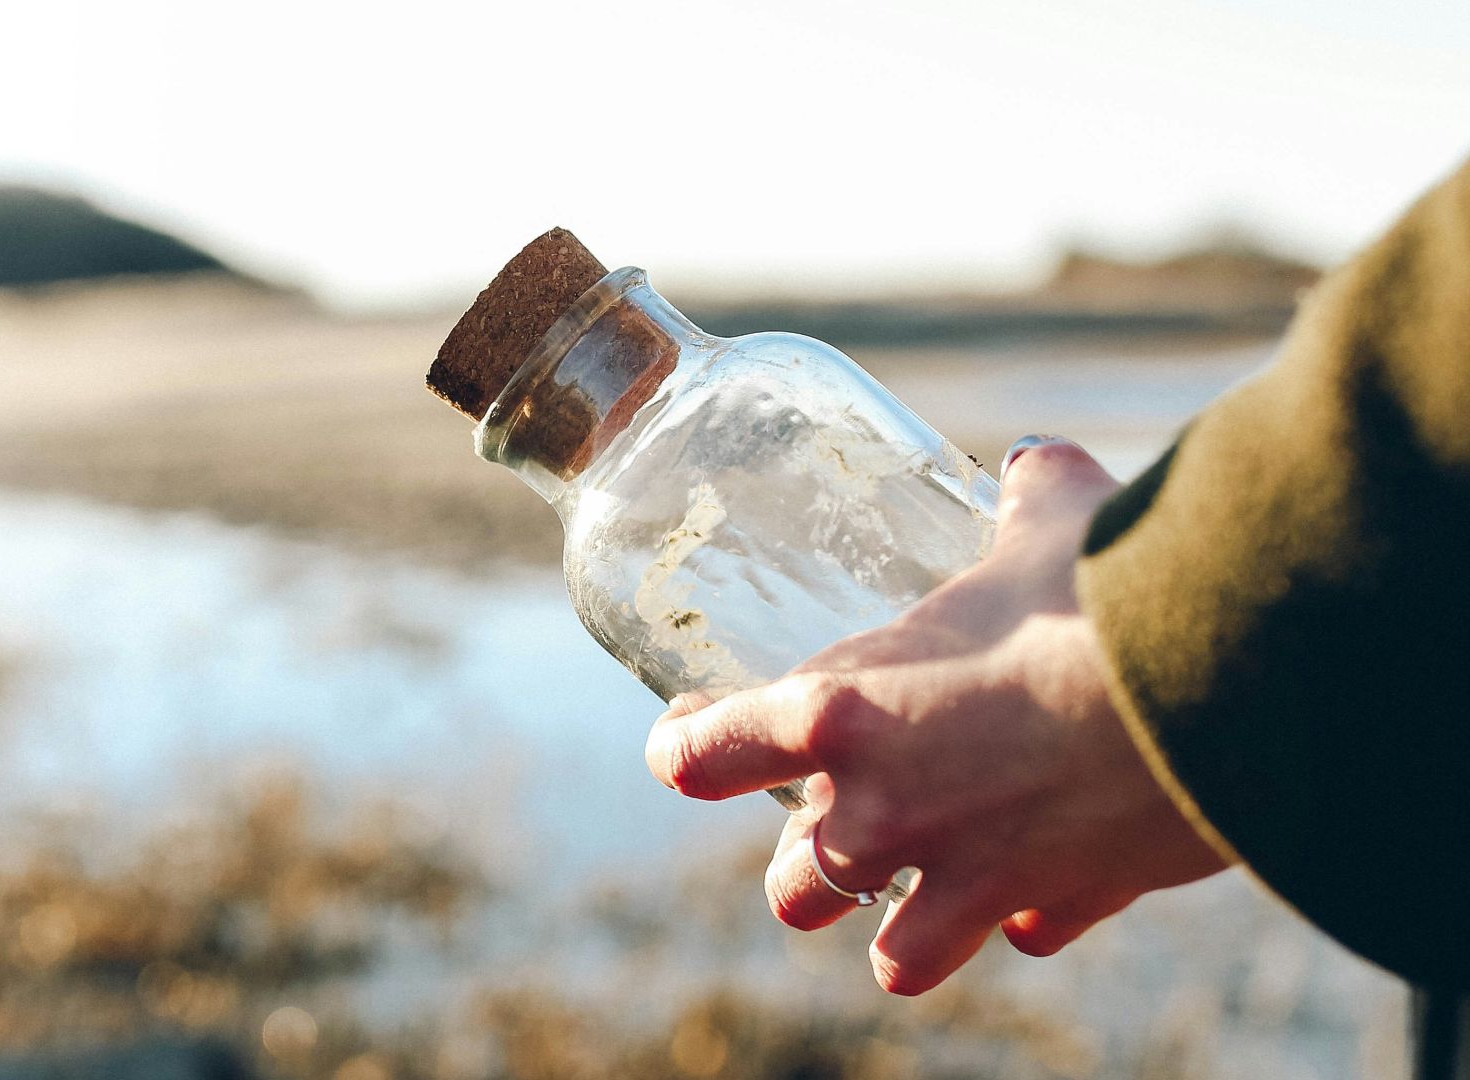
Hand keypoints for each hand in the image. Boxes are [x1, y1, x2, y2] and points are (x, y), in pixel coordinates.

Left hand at [644, 437, 1231, 994]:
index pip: (704, 757)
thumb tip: (1033, 461)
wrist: (1217, 685)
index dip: (687, 751)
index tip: (686, 742)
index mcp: (838, 713)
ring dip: (898, 926)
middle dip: (807, 862)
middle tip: (840, 820)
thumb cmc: (1101, 589)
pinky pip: (1015, 937)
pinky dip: (1023, 917)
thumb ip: (1022, 494)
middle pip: (792, 886)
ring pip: (890, 955)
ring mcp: (962, 877)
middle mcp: (879, 814)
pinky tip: (1042, 887)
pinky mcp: (1053, 908)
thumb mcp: (1046, 521)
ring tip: (924, 889)